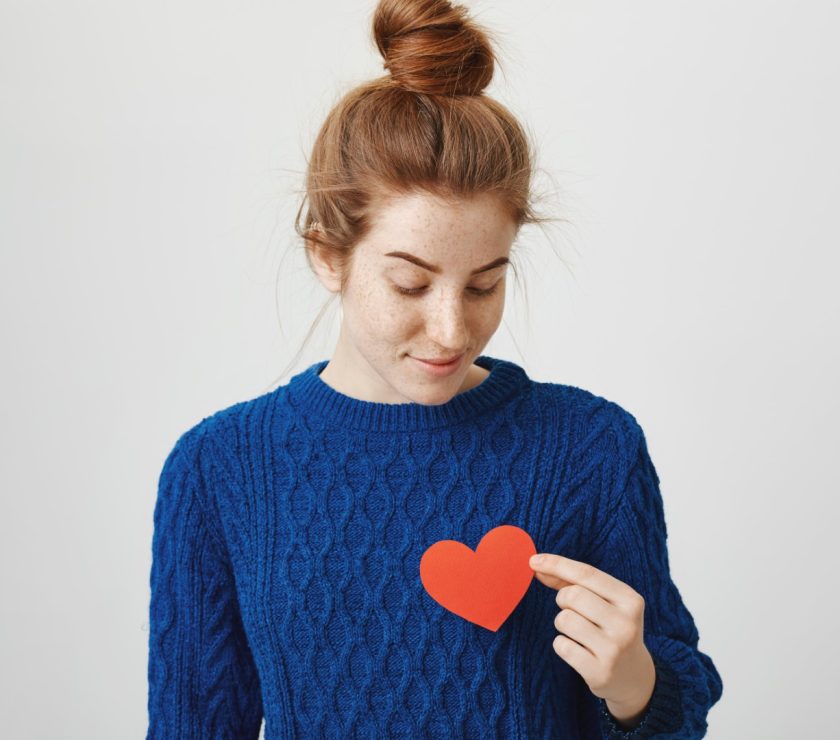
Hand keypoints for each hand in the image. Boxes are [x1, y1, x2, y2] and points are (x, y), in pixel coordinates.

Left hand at [528, 552, 655, 726]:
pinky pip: (562, 646)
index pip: (587, 573)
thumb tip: (537, 565)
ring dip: (562, 623)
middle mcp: (626, 624)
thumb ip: (573, 582)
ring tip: (577, 632)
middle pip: (573, 595)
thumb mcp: (605, 602)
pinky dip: (562, 645)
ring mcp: (614, 650)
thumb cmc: (611, 628)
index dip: (557, 564)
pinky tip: (578, 651)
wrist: (634, 676)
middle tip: (572, 610)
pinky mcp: (600, 672)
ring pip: (565, 619)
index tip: (533, 561)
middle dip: (563, 599)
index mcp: (631, 600)